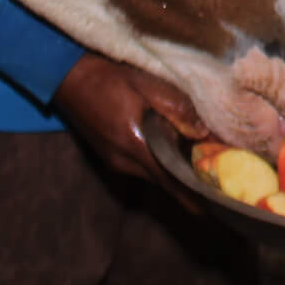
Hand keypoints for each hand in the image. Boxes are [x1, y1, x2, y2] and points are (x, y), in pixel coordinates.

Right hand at [53, 53, 206, 186]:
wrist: (67, 77)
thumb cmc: (108, 77)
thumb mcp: (146, 84)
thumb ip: (176, 108)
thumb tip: (204, 131)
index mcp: (136, 146)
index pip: (172, 183)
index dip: (195, 197)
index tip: (216, 207)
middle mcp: (125, 162)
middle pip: (165, 180)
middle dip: (189, 178)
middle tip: (217, 171)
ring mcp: (115, 163)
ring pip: (154, 173)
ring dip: (173, 167)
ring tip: (199, 155)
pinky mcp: (111, 157)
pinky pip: (141, 165)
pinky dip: (158, 160)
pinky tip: (169, 144)